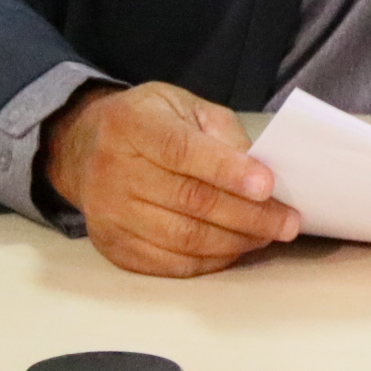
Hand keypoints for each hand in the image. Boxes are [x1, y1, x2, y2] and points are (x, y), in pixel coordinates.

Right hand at [41, 81, 299, 277]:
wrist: (83, 147)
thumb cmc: (148, 123)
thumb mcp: (183, 106)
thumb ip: (221, 134)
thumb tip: (261, 172)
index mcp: (132, 125)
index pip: (182, 152)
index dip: (228, 171)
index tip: (268, 186)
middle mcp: (113, 170)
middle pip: (189, 201)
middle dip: (248, 215)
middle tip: (287, 221)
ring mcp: (109, 213)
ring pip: (182, 238)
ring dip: (234, 242)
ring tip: (267, 236)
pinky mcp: (112, 245)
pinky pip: (167, 263)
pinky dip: (208, 261)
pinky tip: (233, 250)